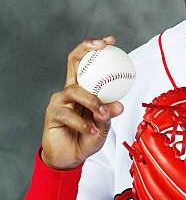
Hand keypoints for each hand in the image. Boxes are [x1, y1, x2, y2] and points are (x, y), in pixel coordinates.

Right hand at [41, 36, 123, 169]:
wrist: (70, 158)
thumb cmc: (87, 138)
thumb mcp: (103, 125)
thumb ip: (109, 114)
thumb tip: (119, 105)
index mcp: (84, 88)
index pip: (86, 61)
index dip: (95, 47)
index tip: (111, 41)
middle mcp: (70, 89)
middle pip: (73, 60)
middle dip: (87, 49)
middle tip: (103, 48)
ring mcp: (60, 100)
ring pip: (75, 90)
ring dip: (93, 102)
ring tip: (102, 115)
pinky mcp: (52, 114)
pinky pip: (69, 114)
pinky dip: (84, 124)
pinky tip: (92, 132)